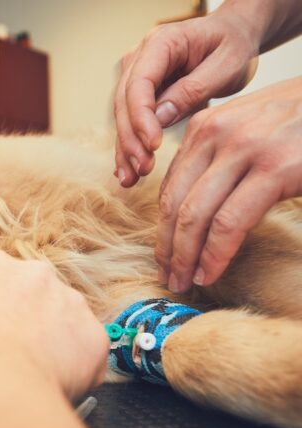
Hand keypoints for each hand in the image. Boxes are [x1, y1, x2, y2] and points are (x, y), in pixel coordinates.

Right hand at [0, 252, 107, 400]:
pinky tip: (51, 388)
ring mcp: (71, 302)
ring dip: (58, 347)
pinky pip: (89, 357)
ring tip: (33, 378)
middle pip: (42, 298)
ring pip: (69, 325)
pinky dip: (77, 374)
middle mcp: (37, 274)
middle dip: (35, 325)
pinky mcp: (94, 337)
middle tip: (18, 358)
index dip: (2, 312)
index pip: (6, 284)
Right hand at [114, 8, 259, 186]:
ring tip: (130, 178)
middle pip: (124, 103)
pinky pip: (130, 122)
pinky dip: (130, 146)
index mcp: (160, 43)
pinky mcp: (138, 94)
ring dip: (125, 149)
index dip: (141, 117)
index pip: (139, 83)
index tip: (153, 145)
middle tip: (143, 168)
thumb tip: (159, 118)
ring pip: (122, 116)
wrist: (233, 36)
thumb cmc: (233, 45)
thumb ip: (193, 90)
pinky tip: (127, 171)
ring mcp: (134, 76)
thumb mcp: (226, 65)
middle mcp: (139, 58)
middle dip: (131, 139)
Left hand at [156, 76, 301, 292]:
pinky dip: (214, 255)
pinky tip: (208, 274)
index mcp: (205, 126)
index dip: (162, 227)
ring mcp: (243, 149)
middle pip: (174, 203)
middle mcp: (215, 133)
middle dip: (166, 246)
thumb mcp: (249, 133)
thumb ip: (219, 162)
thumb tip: (194, 207)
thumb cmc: (301, 123)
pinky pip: (229, 223)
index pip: (169, 187)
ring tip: (182, 282)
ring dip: (183, 257)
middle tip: (166, 276)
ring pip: (194, 216)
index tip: (164, 255)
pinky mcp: (273, 170)